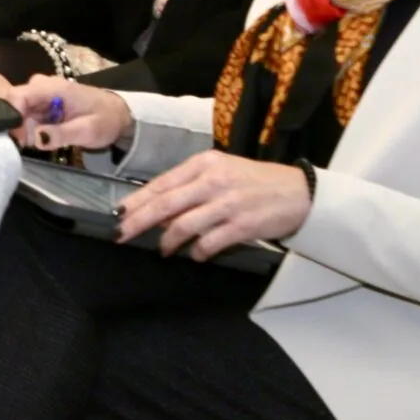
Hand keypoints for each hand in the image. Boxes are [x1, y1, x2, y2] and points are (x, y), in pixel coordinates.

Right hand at [1, 75, 131, 154]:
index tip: (19, 139)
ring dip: (25, 130)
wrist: (116, 115)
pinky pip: (26, 115)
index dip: (11, 116)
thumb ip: (61, 134)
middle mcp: (41, 86)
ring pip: (18, 112)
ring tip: (44, 141)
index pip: (17, 96)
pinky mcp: (41, 103)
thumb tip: (36, 139)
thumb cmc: (105, 120)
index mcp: (53, 87)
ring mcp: (40, 94)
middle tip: (34, 145)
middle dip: (19, 127)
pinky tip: (45, 136)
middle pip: (15, 105)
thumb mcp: (87, 130)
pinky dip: (31, 129)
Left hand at [117, 152, 310, 260]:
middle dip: (139, 221)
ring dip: (167, 240)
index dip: (137, 201)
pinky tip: (194, 255)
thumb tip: (158, 210)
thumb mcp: (220, 172)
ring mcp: (228, 203)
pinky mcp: (242, 225)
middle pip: (165, 204)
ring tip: (162, 249)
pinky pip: (209, 242)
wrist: (300, 192)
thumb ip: (190, 187)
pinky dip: (197, 251)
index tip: (119, 214)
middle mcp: (213, 181)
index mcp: (204, 164)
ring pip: (183, 225)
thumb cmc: (255, 182)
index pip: (162, 184)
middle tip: (121, 234)